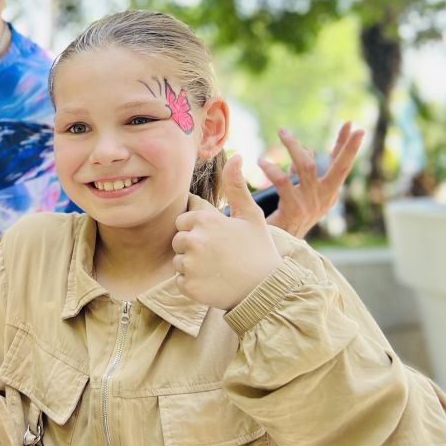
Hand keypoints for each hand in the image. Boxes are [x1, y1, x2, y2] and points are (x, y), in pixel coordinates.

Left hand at [173, 156, 282, 309]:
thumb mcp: (251, 215)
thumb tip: (236, 156)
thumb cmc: (259, 250)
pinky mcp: (189, 287)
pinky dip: (193, 285)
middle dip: (193, 248)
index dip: (199, 230)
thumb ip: (236, 186)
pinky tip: (213, 283)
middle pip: (178, 241)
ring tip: (217, 270)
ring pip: (178, 262)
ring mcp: (190, 265)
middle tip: (218, 256)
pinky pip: (180, 282)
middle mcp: (194, 240)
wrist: (267, 290)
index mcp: (205, 220)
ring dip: (193, 267)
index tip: (218, 239)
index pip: (183, 222)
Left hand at [260, 122, 363, 238]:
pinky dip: (272, 169)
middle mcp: (324, 199)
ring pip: (307, 167)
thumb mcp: (299, 195)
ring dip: (294, 146)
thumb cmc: (284, 221)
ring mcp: (310, 205)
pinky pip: (283, 182)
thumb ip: (302, 175)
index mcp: (328, 195)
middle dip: (348, 147)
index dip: (346, 146)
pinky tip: (261, 162)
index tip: (353, 126)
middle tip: (354, 125)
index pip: (340, 167)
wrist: (274, 251)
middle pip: (340, 168)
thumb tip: (306, 150)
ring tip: (282, 132)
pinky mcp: (293, 209)